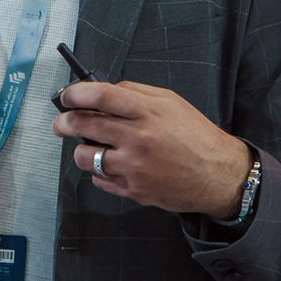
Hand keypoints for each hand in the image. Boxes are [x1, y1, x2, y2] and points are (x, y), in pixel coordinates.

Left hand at [53, 80, 252, 216]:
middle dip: (64, 122)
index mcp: (147, 112)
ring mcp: (133, 167)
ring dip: (82, 151)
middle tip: (62, 123)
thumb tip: (103, 91)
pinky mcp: (133, 190)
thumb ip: (136, 93)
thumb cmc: (195, 136)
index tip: (66, 97)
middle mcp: (138, 138)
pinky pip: (99, 180)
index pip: (99, 96)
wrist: (218, 174)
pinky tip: (114, 166)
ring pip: (84, 157)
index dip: (75, 94)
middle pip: (82, 125)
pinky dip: (100, 172)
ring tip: (93, 147)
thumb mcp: (171, 102)